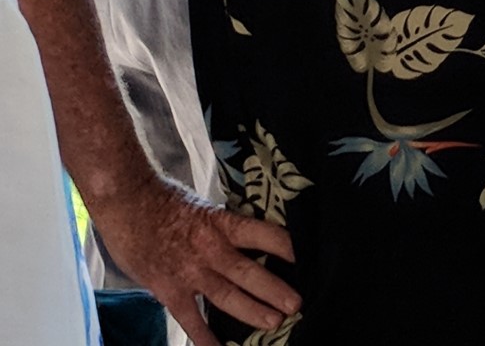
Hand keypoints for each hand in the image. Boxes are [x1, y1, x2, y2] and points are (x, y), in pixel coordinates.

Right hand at [90, 176, 300, 345]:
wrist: (127, 202)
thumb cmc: (166, 200)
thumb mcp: (206, 208)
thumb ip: (225, 228)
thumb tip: (249, 239)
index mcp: (224, 224)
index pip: (266, 235)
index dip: (288, 248)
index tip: (309, 258)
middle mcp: (211, 249)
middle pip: (250, 273)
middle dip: (275, 290)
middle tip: (297, 304)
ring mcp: (190, 272)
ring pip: (227, 297)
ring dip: (252, 311)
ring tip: (275, 323)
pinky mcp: (169, 289)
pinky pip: (190, 319)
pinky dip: (204, 337)